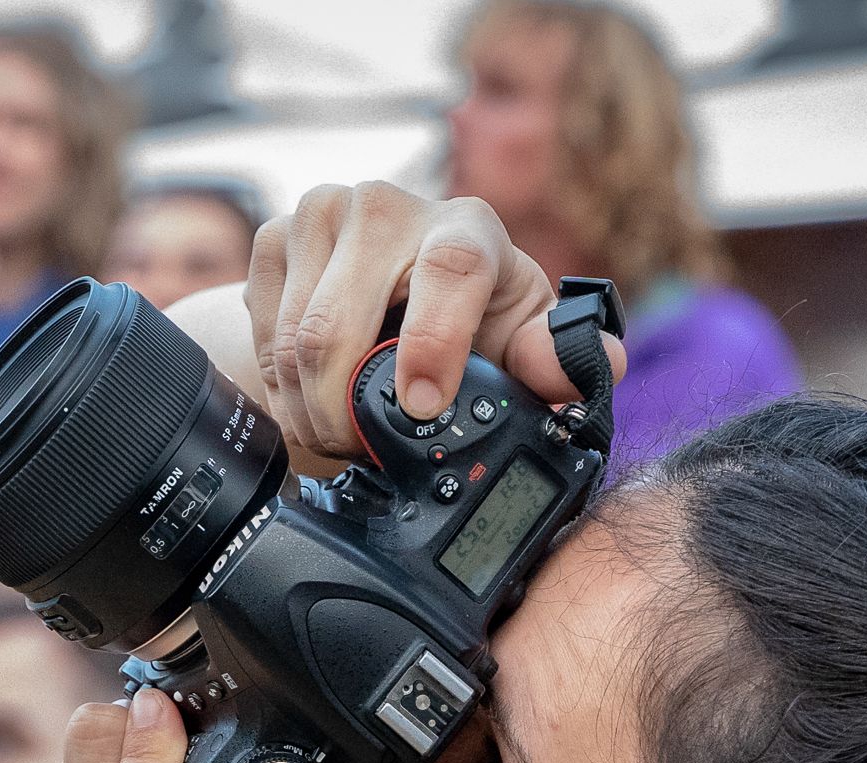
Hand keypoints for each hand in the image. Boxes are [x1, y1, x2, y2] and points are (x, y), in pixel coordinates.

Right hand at [246, 183, 623, 460]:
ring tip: (341, 434)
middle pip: (342, 326)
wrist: (387, 293)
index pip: (450, 268)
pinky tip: (312, 394)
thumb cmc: (467, 321)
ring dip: (311, 411)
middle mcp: (390, 206)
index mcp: (467, 227)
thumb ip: (556, 359)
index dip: (433, 342)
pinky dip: (282, 386)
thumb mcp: (515, 343)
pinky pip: (263, 336)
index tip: (421, 406)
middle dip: (346, 415)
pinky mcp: (273, 235)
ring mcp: (324, 213)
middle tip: (363, 452)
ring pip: (295, 343)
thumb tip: (603, 365)